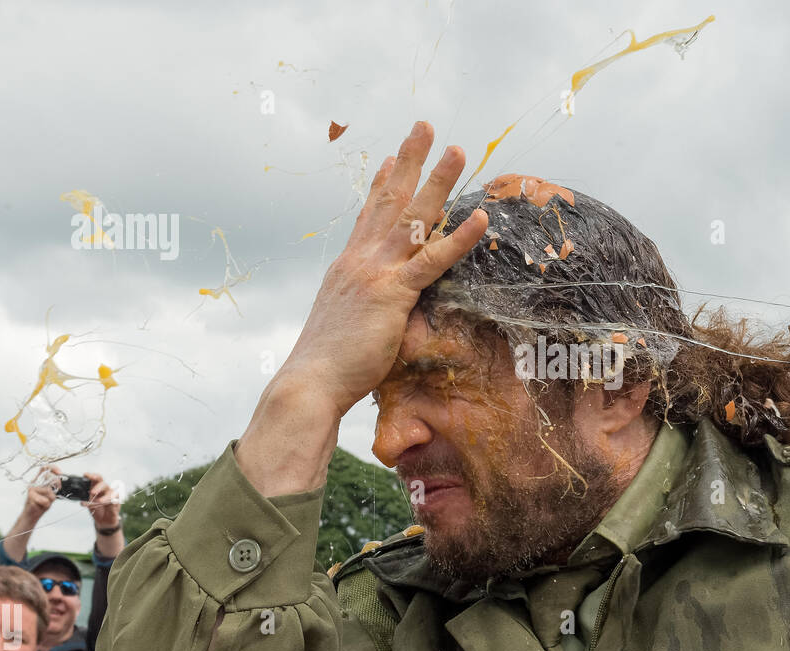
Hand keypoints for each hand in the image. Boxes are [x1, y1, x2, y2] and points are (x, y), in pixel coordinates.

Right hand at [23, 466, 60, 520]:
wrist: (31, 514)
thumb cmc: (40, 504)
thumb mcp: (50, 493)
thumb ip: (54, 486)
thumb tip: (61, 481)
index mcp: (38, 480)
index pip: (45, 468)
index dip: (53, 468)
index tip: (60, 473)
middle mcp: (34, 482)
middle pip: (48, 477)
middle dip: (56, 485)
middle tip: (55, 492)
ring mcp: (31, 489)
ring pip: (48, 490)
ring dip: (51, 498)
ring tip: (45, 501)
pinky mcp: (30, 496)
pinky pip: (45, 499)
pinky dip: (46, 504)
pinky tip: (41, 505)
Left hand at [82, 472, 120, 528]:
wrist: (104, 521)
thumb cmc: (97, 510)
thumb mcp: (89, 505)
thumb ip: (86, 500)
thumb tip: (81, 501)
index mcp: (97, 488)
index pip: (96, 479)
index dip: (92, 476)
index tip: (85, 475)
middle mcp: (105, 490)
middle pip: (103, 484)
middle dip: (98, 487)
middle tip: (92, 492)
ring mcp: (112, 496)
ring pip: (110, 492)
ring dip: (104, 497)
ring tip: (99, 502)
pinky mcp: (117, 503)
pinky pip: (116, 500)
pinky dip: (112, 501)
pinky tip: (108, 504)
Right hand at [279, 120, 488, 416]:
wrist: (309, 384)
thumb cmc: (326, 368)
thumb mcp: (344, 327)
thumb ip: (363, 311)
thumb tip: (374, 316)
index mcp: (347, 268)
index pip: (367, 217)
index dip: (381, 185)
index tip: (391, 157)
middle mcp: (359, 260)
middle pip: (388, 201)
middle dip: (409, 161)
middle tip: (425, 128)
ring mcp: (376, 272)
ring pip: (412, 218)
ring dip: (438, 181)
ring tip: (458, 149)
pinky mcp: (393, 294)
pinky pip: (432, 261)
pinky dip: (459, 239)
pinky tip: (480, 220)